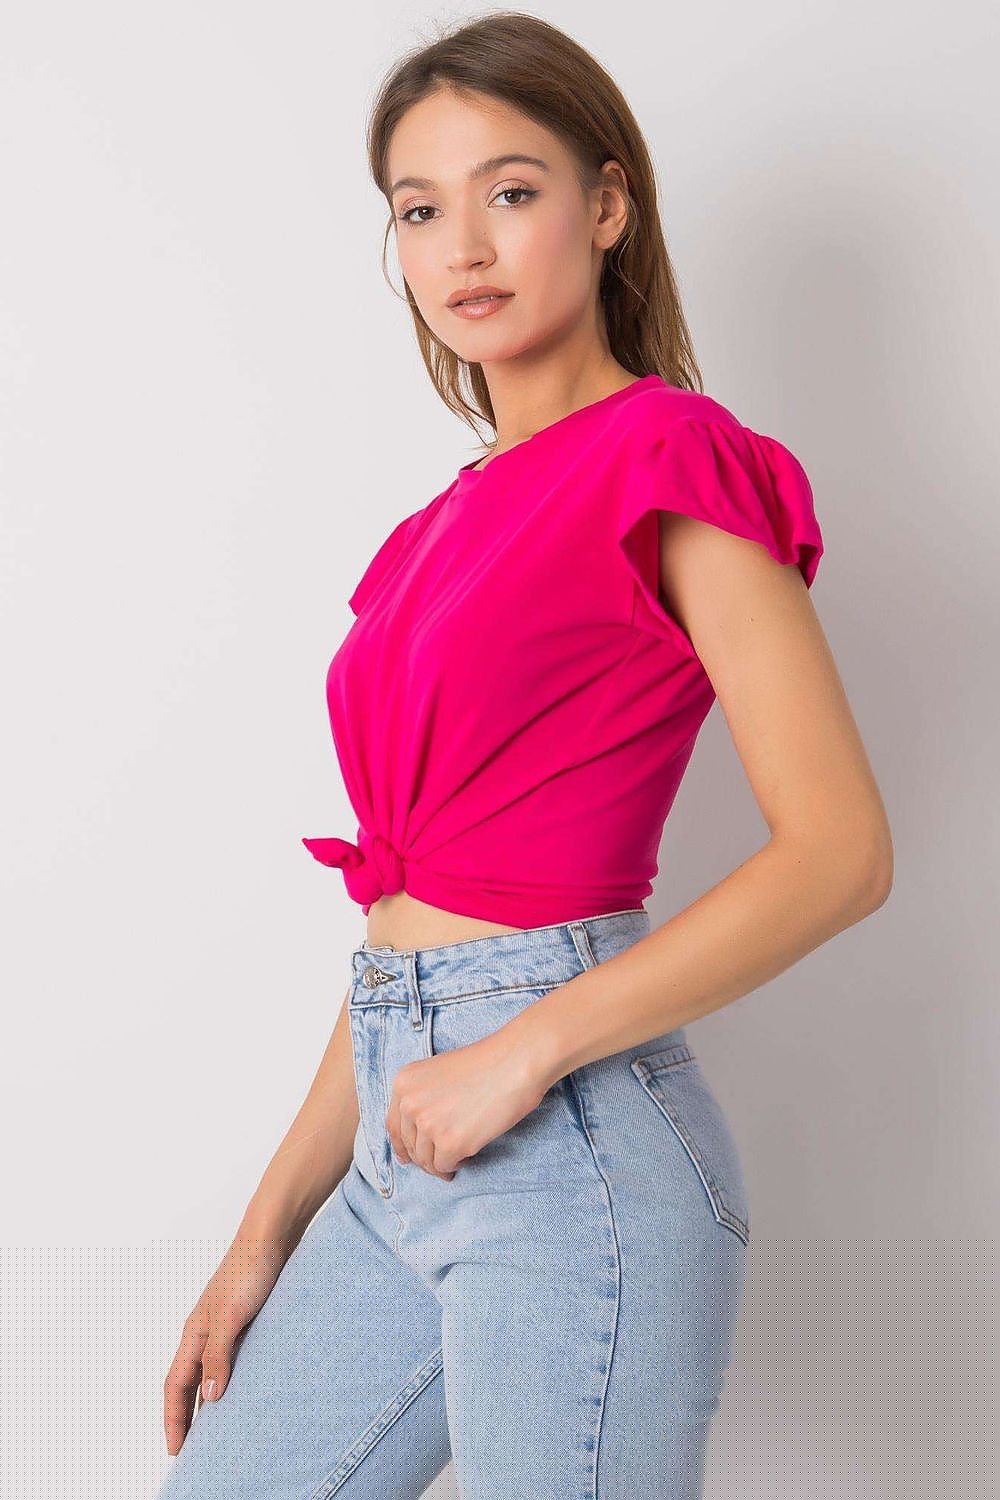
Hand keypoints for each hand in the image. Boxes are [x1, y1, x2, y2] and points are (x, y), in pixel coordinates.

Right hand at [161, 1232, 289, 1455]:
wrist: (273, 1235)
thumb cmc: (249, 1269)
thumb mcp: (231, 1316)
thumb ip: (218, 1355)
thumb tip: (210, 1397)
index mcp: (194, 1332)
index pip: (175, 1386)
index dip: (173, 1419)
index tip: (176, 1452)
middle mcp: (205, 1332)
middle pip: (189, 1383)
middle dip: (187, 1417)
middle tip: (192, 1452)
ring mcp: (225, 1326)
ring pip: (210, 1372)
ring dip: (209, 1401)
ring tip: (217, 1431)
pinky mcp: (247, 1320)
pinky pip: (231, 1360)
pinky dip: (231, 1381)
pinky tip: (245, 1391)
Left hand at [385, 1027, 549, 1180]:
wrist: (515, 1062)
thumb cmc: (486, 1064)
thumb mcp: (438, 1074)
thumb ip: (422, 1099)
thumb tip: (418, 1136)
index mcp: (404, 1083)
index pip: (394, 1126)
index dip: (403, 1144)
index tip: (410, 1156)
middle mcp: (409, 1104)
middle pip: (410, 1146)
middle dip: (425, 1156)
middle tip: (442, 1159)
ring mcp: (428, 1124)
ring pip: (426, 1160)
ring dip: (440, 1163)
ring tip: (458, 1157)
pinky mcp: (450, 1142)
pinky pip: (445, 1166)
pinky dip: (455, 1166)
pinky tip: (467, 1156)